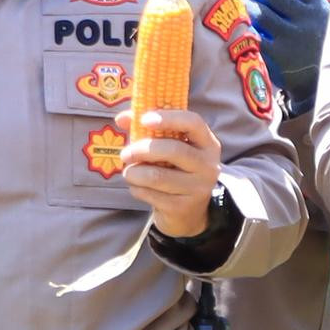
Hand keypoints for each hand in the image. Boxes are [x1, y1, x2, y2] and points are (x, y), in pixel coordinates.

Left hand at [117, 105, 221, 241]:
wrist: (187, 211)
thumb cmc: (174, 168)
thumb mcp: (167, 146)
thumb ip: (146, 128)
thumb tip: (122, 118)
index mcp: (207, 143)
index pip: (193, 122)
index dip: (168, 118)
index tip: (144, 119)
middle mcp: (208, 164)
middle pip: (173, 150)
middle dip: (142, 149)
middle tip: (125, 153)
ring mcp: (197, 188)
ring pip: (157, 176)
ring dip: (134, 173)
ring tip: (128, 172)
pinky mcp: (183, 207)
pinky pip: (151, 195)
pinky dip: (137, 189)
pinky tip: (137, 186)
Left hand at [227, 0, 327, 111]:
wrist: (325, 77)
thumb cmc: (316, 36)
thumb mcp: (317, 10)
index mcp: (315, 4)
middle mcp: (306, 19)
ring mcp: (292, 39)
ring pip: (261, 13)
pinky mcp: (278, 57)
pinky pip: (255, 35)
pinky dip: (242, 23)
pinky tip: (230, 14)